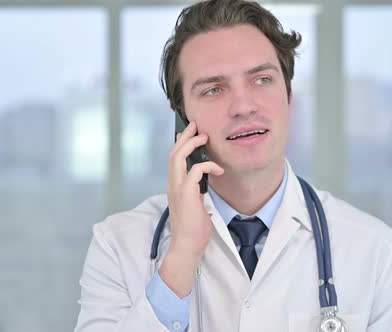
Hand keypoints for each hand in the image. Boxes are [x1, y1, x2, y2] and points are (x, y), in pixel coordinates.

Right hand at [160, 120, 223, 296]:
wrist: (187, 245)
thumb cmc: (192, 229)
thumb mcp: (195, 205)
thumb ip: (196, 192)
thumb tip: (204, 183)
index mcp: (174, 187)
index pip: (173, 160)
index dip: (180, 144)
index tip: (189, 134)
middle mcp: (172, 185)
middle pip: (173, 153)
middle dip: (185, 137)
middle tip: (196, 126)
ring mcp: (177, 188)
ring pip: (178, 157)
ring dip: (191, 144)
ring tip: (204, 138)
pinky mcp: (186, 193)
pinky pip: (196, 171)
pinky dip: (208, 166)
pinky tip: (218, 169)